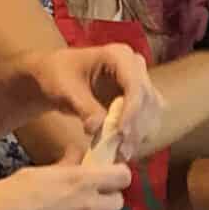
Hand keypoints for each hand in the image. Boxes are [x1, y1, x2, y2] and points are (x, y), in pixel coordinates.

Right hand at [0, 162, 132, 209]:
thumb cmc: (9, 195)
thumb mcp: (37, 173)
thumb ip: (64, 165)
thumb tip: (78, 152)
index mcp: (81, 180)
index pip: (122, 176)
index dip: (117, 176)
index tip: (108, 178)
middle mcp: (88, 206)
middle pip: (117, 203)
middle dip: (105, 200)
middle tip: (87, 201)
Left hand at [26, 44, 162, 161]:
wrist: (57, 77)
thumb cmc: (58, 75)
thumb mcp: (66, 89)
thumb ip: (84, 107)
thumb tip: (98, 129)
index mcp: (119, 55)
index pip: (135, 85)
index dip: (131, 111)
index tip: (120, 134)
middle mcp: (135, 67)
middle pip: (148, 100)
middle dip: (136, 127)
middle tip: (120, 151)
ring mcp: (139, 83)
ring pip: (152, 112)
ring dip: (139, 134)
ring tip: (120, 154)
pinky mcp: (139, 100)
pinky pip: (146, 120)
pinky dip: (137, 136)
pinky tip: (122, 150)